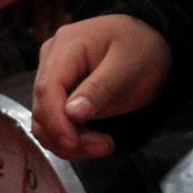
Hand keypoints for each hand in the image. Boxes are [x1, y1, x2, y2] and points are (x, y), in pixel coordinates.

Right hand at [32, 14, 171, 160]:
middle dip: (67, 135)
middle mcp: (51, 59)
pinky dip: (70, 138)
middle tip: (103, 147)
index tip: (73, 143)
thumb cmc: (141, 51)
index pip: (48, 87)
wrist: (148, 47)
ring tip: (103, 145)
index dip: (55, 120)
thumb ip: (100, 89)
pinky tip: (95, 140)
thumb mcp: (128, 68)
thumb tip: (71, 113)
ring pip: (44, 120)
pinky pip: (53, 122)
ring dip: (68, 142)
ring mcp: (52, 76)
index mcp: (67, 45)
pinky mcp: (58, 93)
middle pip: (43, 106)